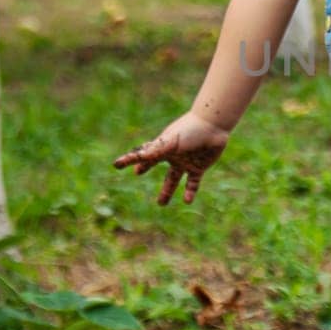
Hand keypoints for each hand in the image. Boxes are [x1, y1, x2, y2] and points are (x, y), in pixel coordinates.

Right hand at [113, 113, 228, 204]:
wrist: (214, 125)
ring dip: (167, 191)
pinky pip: (193, 183)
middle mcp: (172, 154)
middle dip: (146, 167)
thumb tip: (139, 160)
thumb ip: (156, 151)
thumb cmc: (190, 130)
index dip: (130, 160)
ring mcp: (185, 161)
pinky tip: (187, 201)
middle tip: (137, 173)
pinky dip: (190, 192)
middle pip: (156, 164)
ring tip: (161, 204)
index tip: (117, 165)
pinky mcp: (198, 167)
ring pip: (173, 179)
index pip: (143, 155)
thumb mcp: (170, 141)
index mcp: (162, 147)